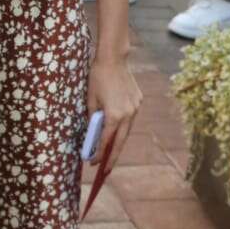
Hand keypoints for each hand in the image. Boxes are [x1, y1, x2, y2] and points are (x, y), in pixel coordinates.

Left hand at [87, 59, 141, 174]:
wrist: (114, 58)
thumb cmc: (97, 77)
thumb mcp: (90, 100)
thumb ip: (93, 119)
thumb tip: (92, 135)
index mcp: (115, 115)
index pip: (106, 141)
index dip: (99, 154)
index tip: (93, 164)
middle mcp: (128, 114)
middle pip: (120, 141)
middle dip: (112, 157)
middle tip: (105, 170)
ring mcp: (135, 108)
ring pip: (126, 131)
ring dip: (118, 142)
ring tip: (110, 153)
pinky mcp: (138, 101)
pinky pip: (130, 118)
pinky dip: (122, 126)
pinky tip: (116, 130)